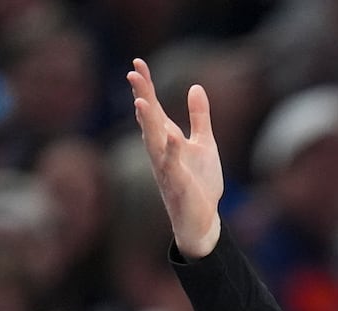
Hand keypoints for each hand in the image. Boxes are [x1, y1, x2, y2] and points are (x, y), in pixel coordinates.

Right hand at [127, 57, 224, 258]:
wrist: (202, 220)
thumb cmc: (199, 182)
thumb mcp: (204, 144)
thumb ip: (199, 117)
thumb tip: (196, 86)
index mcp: (167, 139)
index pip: (154, 108)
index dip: (146, 87)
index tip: (137, 63)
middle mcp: (160, 151)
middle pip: (149, 120)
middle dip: (142, 97)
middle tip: (133, 74)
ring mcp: (166, 168)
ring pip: (153, 142)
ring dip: (147, 123)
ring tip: (141, 102)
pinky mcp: (177, 184)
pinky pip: (171, 166)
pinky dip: (170, 151)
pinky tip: (171, 137)